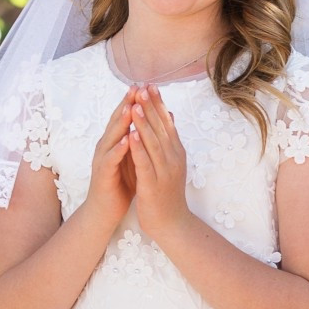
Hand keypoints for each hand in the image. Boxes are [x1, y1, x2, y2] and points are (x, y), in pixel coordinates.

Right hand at [83, 86, 138, 233]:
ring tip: (130, 107)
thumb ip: (138, 140)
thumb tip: (150, 121)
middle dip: (126, 104)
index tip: (145, 85)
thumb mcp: (132, 157)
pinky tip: (126, 140)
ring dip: (120, 122)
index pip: (124, 117)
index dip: (133, 101)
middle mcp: (106, 147)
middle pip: (116, 121)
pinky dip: (118, 149)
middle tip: (136, 87)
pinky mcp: (103, 174)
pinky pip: (110, 159)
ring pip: (111, 137)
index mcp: (115, 142)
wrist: (105, 211)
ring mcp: (103, 159)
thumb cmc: (120, 183)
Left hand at [128, 86, 190, 242]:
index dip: (158, 103)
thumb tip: (169, 114)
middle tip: (143, 87)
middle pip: (161, 128)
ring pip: (153, 142)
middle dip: (151, 106)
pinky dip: (138, 148)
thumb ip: (168, 139)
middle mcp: (173, 158)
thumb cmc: (167, 191)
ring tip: (135, 104)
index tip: (150, 85)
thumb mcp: (171, 161)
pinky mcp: (153, 184)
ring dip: (144, 122)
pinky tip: (131, 135)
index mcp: (176, 151)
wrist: (171, 223)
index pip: (167, 122)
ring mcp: (164, 171)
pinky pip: (145, 163)